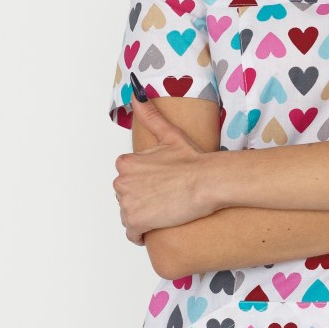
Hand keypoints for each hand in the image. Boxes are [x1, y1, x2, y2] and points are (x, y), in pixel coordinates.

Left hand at [112, 95, 216, 245]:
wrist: (208, 181)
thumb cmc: (193, 159)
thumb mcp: (170, 135)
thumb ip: (150, 116)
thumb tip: (136, 92)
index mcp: (125, 163)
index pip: (128, 181)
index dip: (146, 184)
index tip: (162, 184)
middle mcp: (120, 182)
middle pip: (128, 199)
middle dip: (144, 201)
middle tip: (167, 197)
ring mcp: (126, 203)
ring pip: (130, 217)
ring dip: (145, 217)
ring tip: (166, 210)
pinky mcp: (135, 222)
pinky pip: (132, 234)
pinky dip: (143, 234)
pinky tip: (159, 225)